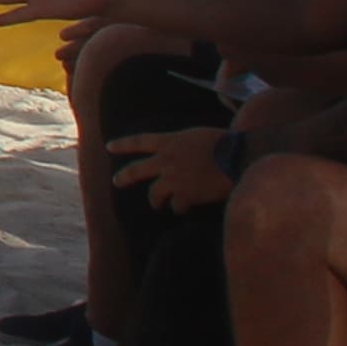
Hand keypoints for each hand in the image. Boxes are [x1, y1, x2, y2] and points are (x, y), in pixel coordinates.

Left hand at [109, 124, 233, 215]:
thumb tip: (182, 152)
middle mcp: (166, 160)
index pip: (139, 141)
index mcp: (169, 141)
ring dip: (156, 201)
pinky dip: (180, 208)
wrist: (238, 157)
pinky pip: (177, 206)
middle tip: (117, 182)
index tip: (109, 147)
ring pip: (155, 194)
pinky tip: (183, 210)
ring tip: (158, 205)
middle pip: (136, 170)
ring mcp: (173, 178)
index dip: (123, 144)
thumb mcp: (197, 135)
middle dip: (124, 177)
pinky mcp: (185, 195)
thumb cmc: (225, 143)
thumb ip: (184, 144)